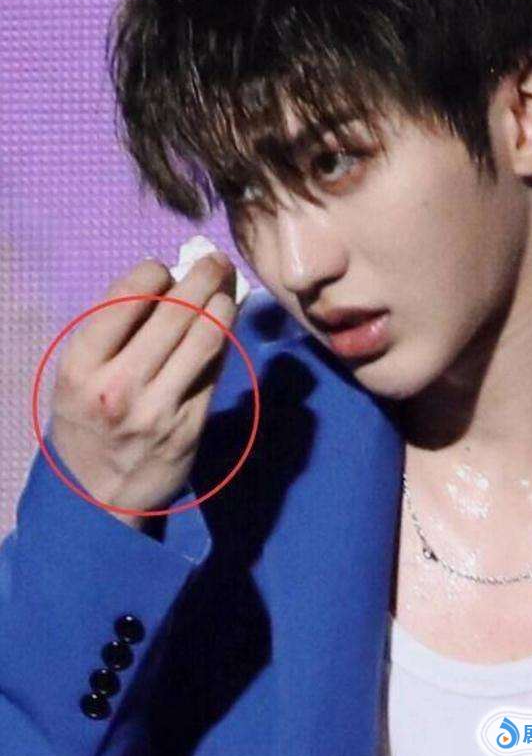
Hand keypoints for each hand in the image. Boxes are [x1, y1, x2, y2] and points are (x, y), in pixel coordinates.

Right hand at [50, 254, 238, 527]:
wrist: (97, 495)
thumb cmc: (88, 421)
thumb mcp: (81, 374)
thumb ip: (116, 330)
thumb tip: (169, 280)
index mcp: (82, 365)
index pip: (127, 299)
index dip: (154, 273)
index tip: (165, 270)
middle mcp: (120, 385)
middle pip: (175, 313)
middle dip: (202, 276)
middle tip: (216, 260)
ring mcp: (158, 408)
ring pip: (206, 337)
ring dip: (223, 303)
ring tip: (227, 287)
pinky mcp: (190, 426)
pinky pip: (215, 370)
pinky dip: (225, 339)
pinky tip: (227, 323)